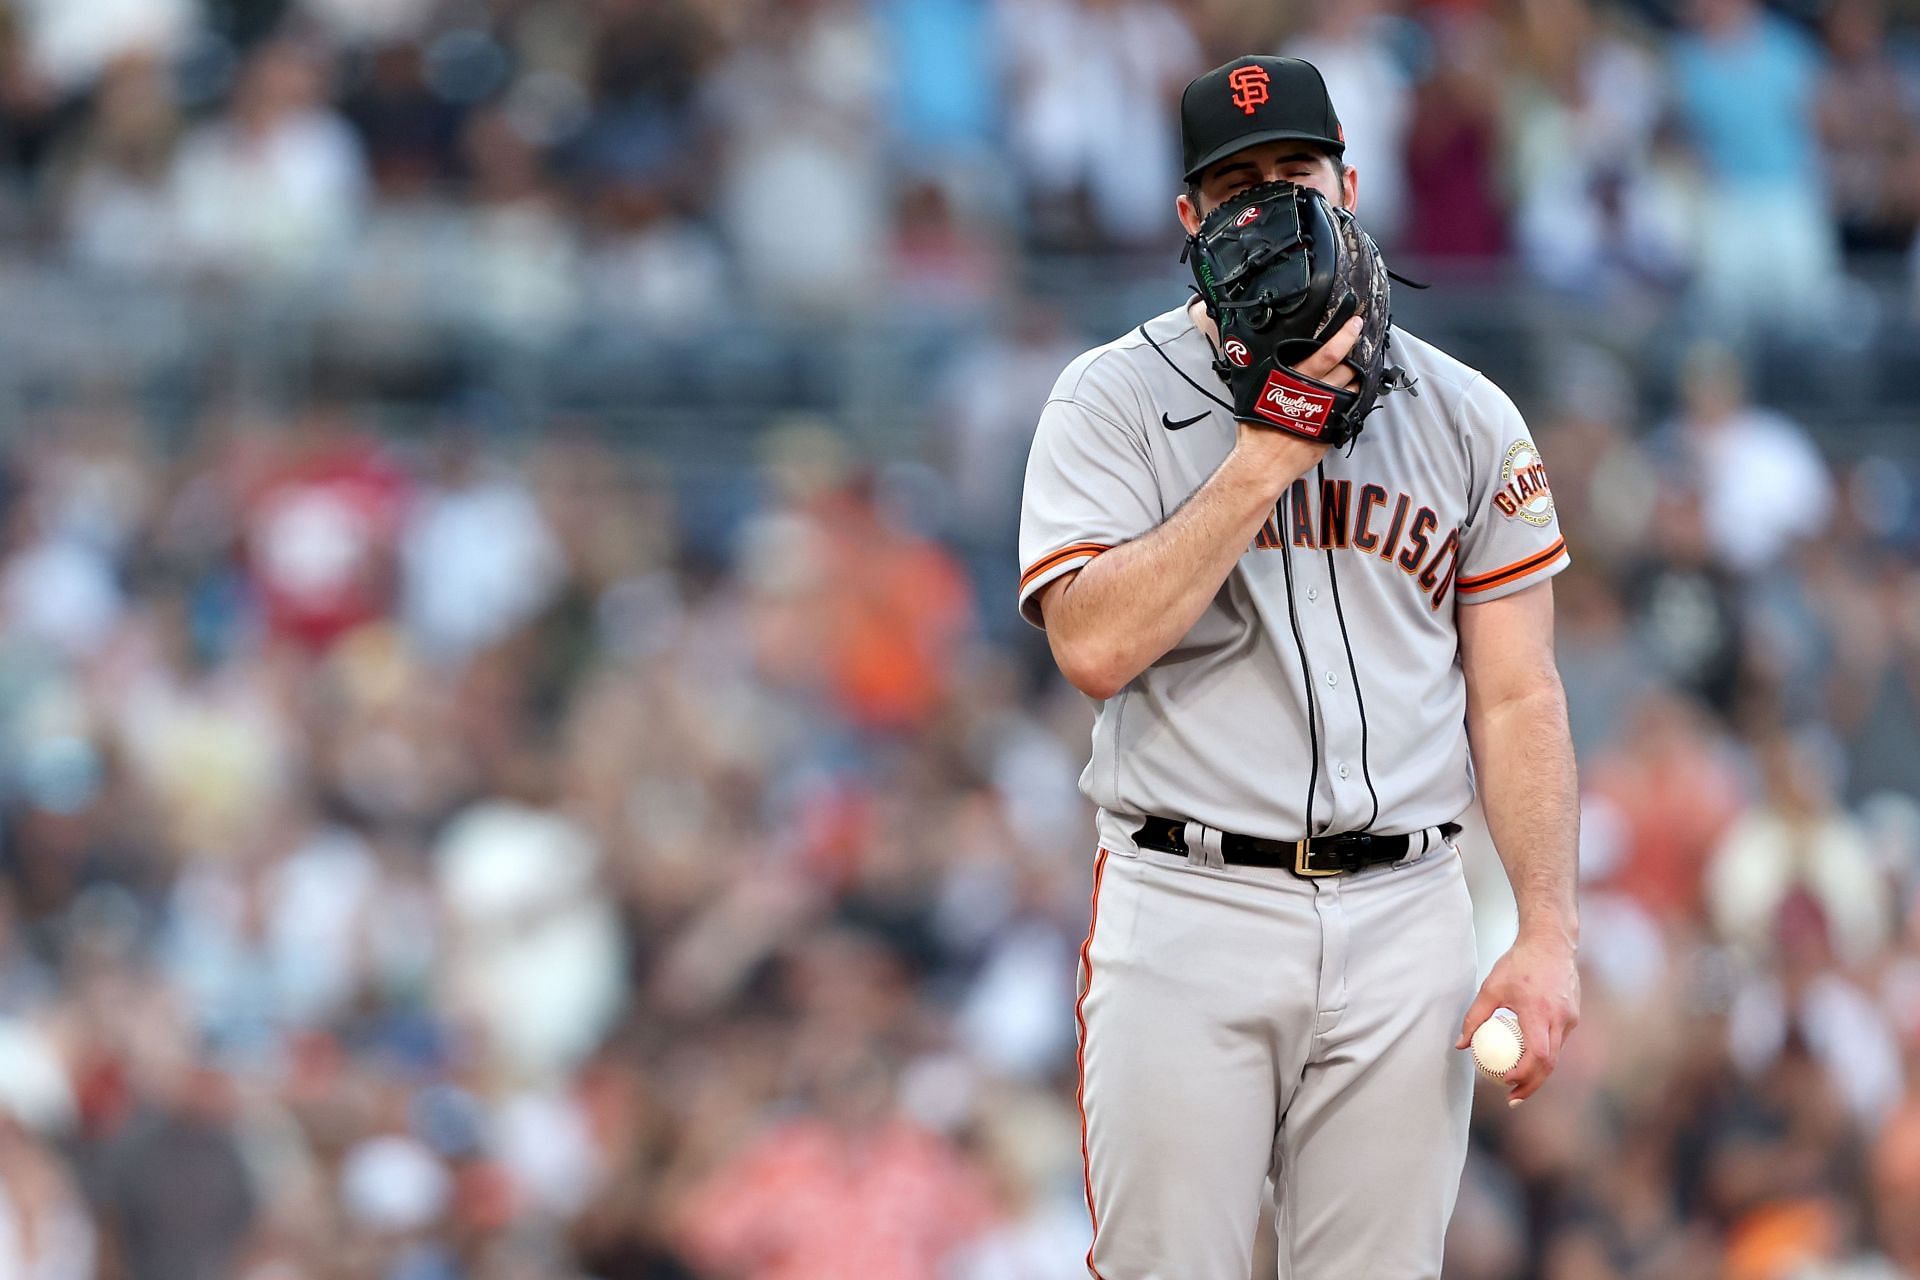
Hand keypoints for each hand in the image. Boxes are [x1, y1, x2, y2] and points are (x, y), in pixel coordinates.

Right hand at [1226, 314, 1363, 488]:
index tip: (1355, 324)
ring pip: (1353, 388)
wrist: (1263, 465)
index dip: (1345, 336)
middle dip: (1356, 356)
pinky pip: (1350, 410)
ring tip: (1355, 374)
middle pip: (1347, 368)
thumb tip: (1266, 361)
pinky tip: (1350, 398)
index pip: (1327, 353)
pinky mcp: (1333, 430)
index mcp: (1295, 380)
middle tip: (1361, 347)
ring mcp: (1328, 413)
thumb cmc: (1256, 431)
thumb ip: (1267, 376)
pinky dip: (1353, 401)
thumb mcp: (1254, 394)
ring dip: (1357, 380)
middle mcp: (1316, 394)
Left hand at [1455, 927, 1579, 1104]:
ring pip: (1556, 1054)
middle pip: (1549, 1064)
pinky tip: (1529, 1057)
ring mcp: (1570, 1018)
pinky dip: (1545, 1053)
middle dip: (1532, 1085)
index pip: (1537, 1056)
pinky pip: (1559, 1041)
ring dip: (1539, 1072)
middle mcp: (1559, 1019)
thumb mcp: (1490, 988)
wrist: (1551, 942)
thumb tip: (1461, 1045)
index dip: (1523, 1076)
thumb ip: (1475, 1017)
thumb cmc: (1518, 963)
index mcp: (1539, 1013)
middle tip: (1512, 1097)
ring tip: (1518, 1082)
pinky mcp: (1574, 1015)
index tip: (1505, 1083)